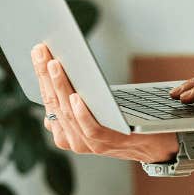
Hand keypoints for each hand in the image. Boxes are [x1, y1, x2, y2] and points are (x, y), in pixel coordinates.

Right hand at [32, 43, 177, 163]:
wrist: (155, 144)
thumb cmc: (123, 120)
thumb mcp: (96, 107)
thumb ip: (76, 98)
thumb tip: (55, 71)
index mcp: (65, 131)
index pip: (49, 99)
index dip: (41, 75)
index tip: (38, 51)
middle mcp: (73, 140)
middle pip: (55, 104)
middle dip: (46, 75)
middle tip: (42, 50)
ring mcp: (89, 144)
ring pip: (68, 114)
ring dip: (61, 88)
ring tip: (56, 65)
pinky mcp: (109, 143)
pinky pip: (90, 129)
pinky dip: (81, 113)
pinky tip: (77, 96)